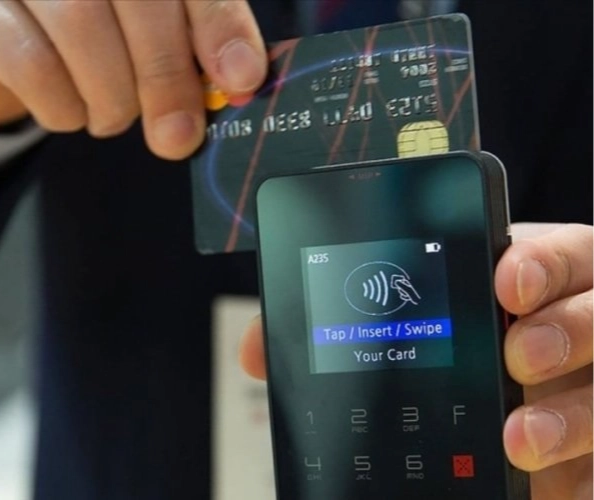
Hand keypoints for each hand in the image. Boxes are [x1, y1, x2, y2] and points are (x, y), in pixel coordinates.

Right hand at [0, 0, 266, 159]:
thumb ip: (191, 48)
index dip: (219, 26)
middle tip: (177, 135)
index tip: (242, 78)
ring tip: (113, 118)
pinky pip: (31, 64)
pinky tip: (71, 113)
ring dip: (111, 96)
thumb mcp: (145, 34)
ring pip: (82, 29)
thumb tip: (239, 82)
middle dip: (167, 78)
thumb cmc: (89, 32)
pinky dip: (63, 107)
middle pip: (138, 0)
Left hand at [239, 223, 592, 499]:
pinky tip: (542, 486)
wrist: (473, 419)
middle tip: (513, 355)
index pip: (556, 255)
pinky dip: (577, 475)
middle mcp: (566, 326)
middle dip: (560, 331)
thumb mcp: (390, 323)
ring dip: (569, 415)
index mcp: (521, 282)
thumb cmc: (428, 350)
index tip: (505, 279)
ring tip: (518, 436)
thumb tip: (257, 351)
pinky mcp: (587, 452)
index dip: (542, 262)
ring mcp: (583, 388)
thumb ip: (327, 324)